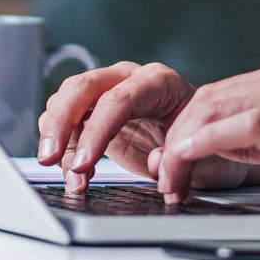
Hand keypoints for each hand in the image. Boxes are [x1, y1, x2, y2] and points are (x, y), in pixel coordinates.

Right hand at [35, 61, 258, 194]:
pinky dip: (62, 151)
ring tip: (73, 179)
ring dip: (58, 141)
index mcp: (159, 82)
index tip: (85, 163)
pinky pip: (66, 125)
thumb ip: (181, 155)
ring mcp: (109, 95)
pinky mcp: (95, 116)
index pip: (118, 99)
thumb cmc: (209, 141)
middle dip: (61, 124)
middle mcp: (129, 80)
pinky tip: (74, 176)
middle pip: (81, 89)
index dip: (97, 130)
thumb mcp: (206, 150)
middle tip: (51, 158)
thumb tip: (156, 165)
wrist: (208, 144)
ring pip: (66, 103)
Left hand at [153, 63, 259, 209]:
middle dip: (175, 139)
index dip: (184, 128)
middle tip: (164, 177)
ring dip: (182, 146)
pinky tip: (189, 158)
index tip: (171, 161)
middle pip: (206, 100)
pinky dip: (206, 141)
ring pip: (215, 109)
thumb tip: (218, 148)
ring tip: (172, 179)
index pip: (215, 96)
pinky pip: (242, 126)